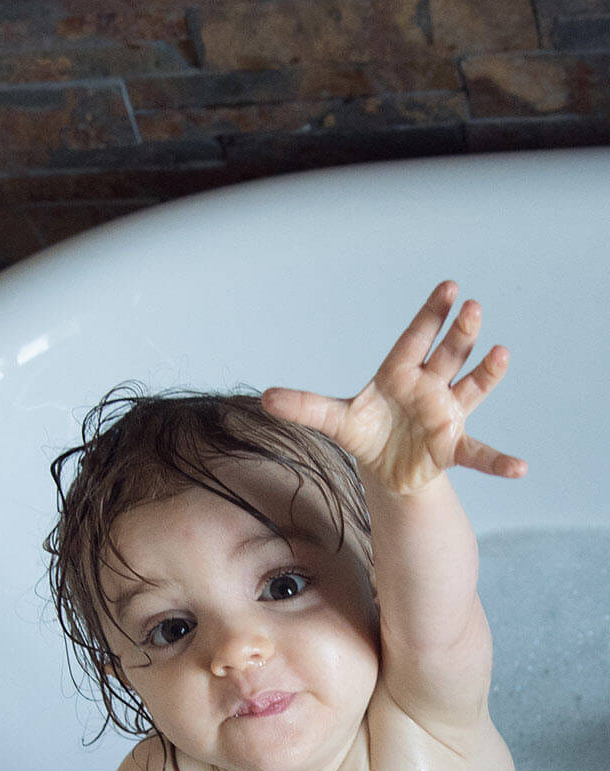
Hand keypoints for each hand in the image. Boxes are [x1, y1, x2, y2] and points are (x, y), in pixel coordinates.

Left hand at [260, 280, 527, 495]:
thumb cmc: (366, 432)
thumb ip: (304, 406)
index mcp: (400, 372)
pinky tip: (519, 469)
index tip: (448, 287)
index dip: (431, 315)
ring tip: (501, 354)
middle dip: (459, 332)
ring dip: (487, 373)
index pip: (416, 338)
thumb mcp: (335, 420)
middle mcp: (429, 386)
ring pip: (470, 388)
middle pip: (448, 354)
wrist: (387, 468)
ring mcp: (445, 413)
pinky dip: (499, 462)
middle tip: (471, 306)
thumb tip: (263, 397)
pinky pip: (480, 454)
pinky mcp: (452, 446)